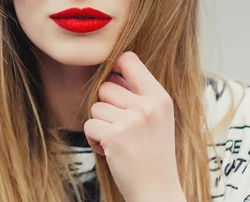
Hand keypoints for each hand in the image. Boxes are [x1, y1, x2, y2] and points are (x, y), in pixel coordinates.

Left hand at [83, 52, 185, 201]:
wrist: (157, 190)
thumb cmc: (154, 153)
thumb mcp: (157, 118)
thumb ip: (138, 94)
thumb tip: (111, 72)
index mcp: (160, 98)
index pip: (129, 60)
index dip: (115, 66)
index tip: (114, 79)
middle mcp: (147, 106)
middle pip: (106, 87)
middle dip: (107, 106)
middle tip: (121, 127)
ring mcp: (131, 121)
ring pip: (96, 107)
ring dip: (101, 124)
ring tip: (119, 140)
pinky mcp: (113, 137)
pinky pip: (89, 125)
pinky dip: (94, 140)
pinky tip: (111, 150)